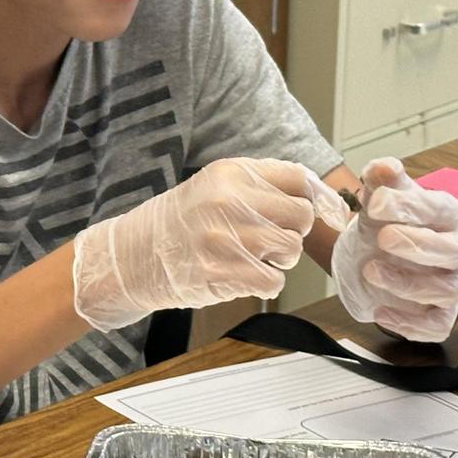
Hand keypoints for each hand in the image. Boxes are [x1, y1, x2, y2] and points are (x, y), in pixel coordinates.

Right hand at [72, 158, 352, 329]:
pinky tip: (242, 275)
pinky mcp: (222, 275)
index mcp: (230, 174)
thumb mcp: (214, 186)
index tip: (302, 215)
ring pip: (291, 250)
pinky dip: (265, 283)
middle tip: (270, 238)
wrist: (133, 256)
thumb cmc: (180, 222)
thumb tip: (324, 200)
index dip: (310, 200)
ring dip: (279, 259)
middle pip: (302, 216)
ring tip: (252, 257)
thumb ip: (262, 185)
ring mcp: (224, 240)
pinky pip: (274, 282)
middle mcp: (229, 202)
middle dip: (293, 231)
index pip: (298, 180)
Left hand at [331, 158, 457, 341]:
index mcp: (451, 216)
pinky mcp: (442, 315)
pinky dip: (409, 324)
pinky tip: (380, 311)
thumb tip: (381, 167)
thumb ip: (382, 179)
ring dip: (406, 283)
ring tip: (370, 271)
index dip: (406, 207)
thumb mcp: (385, 197)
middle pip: (452, 252)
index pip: (436, 209)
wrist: (386, 254)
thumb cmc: (395, 223)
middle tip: (381, 238)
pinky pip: (435, 327)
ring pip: (443, 291)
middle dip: (416, 245)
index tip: (374, 204)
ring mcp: (453, 285)